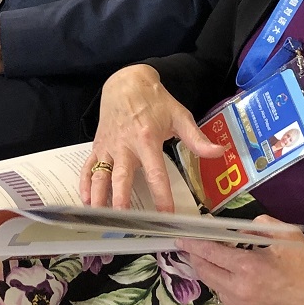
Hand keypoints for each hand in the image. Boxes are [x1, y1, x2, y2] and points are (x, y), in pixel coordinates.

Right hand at [81, 65, 223, 211]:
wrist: (126, 82)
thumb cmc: (155, 101)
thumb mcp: (180, 116)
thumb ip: (197, 139)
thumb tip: (219, 152)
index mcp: (147, 140)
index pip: (156, 173)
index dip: (161, 195)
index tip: (166, 215)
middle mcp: (125, 146)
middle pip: (122, 178)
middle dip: (121, 200)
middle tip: (124, 222)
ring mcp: (108, 146)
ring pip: (101, 175)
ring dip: (99, 196)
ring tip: (99, 217)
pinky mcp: (98, 146)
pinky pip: (88, 167)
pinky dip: (85, 183)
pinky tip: (86, 200)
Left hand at [175, 217, 303, 304]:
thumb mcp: (287, 236)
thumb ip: (258, 226)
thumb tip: (238, 231)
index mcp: (247, 267)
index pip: (209, 252)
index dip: (192, 244)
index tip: (181, 237)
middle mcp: (237, 291)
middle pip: (204, 271)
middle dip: (195, 257)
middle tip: (190, 246)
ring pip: (213, 286)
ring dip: (210, 271)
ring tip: (215, 259)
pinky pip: (225, 298)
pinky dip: (224, 285)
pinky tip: (234, 278)